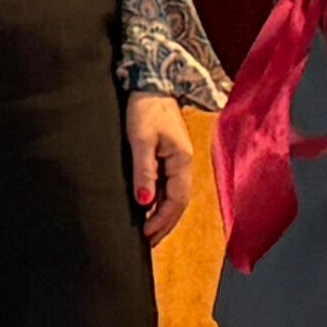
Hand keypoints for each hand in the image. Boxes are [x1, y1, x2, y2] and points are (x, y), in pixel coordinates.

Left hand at [127, 93, 193, 244]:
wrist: (150, 84)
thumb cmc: (145, 109)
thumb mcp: (141, 141)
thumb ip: (144, 171)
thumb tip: (144, 203)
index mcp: (182, 161)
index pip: (177, 200)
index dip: (163, 220)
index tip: (146, 235)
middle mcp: (184, 163)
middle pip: (180, 202)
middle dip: (165, 223)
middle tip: (147, 241)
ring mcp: (178, 160)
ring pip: (175, 195)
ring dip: (163, 214)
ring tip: (148, 230)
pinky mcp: (170, 156)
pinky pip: (169, 185)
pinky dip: (160, 200)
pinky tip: (148, 207)